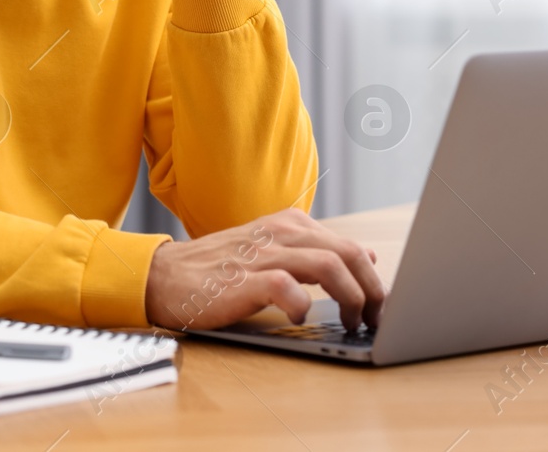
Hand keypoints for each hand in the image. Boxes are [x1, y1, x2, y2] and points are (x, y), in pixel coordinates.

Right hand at [143, 209, 385, 331]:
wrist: (166, 276)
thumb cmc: (220, 269)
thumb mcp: (273, 250)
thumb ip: (316, 251)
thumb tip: (365, 255)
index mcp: (290, 224)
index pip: (349, 246)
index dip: (373, 278)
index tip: (381, 306)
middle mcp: (281, 233)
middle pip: (348, 253)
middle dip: (372, 289)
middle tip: (377, 319)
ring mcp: (263, 254)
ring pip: (329, 266)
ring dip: (350, 298)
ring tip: (351, 323)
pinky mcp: (244, 280)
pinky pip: (287, 288)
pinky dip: (303, 305)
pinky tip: (301, 318)